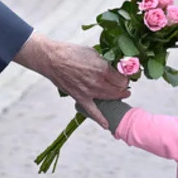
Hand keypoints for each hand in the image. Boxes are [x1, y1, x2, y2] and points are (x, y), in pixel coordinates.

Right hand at [14, 33, 130, 127]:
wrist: (52, 59)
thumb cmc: (71, 52)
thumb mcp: (93, 52)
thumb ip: (104, 62)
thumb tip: (113, 67)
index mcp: (102, 68)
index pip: (122, 79)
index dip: (125, 78)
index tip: (124, 76)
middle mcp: (97, 82)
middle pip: (118, 90)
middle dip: (123, 88)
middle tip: (125, 86)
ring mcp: (89, 92)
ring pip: (109, 98)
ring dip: (117, 97)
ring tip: (122, 96)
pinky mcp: (80, 98)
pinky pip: (92, 111)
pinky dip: (100, 119)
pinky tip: (107, 125)